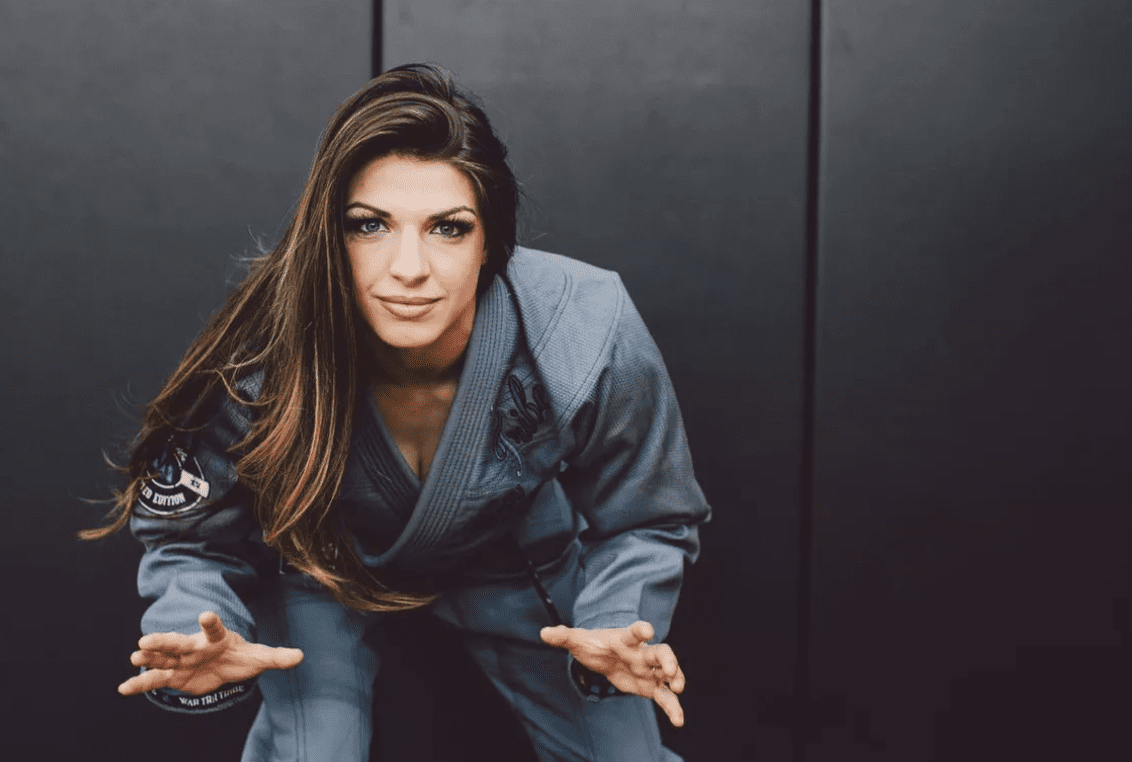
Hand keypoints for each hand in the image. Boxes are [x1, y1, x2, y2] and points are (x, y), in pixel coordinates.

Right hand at [118, 611, 303, 696]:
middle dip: (163, 641)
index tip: (207, 613)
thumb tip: (302, 656)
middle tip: (145, 639)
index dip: (211, 622)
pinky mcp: (174, 676)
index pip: (215, 628)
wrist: (224, 667)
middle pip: (179, 642)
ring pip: (163, 658)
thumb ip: (277, 656)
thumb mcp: (259, 657)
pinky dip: (140, 684)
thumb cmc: (240, 657)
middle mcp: (195, 646)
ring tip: (135, 656)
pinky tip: (124, 689)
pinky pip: (156, 680)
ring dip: (149, 658)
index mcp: (217, 638)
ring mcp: (182, 660)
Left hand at [540, 620, 685, 726]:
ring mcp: (649, 669)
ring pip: (668, 673)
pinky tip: (678, 720)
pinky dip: (672, 707)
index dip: (641, 630)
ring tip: (678, 692)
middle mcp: (641, 653)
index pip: (635, 632)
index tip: (648, 630)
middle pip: (660, 651)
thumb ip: (564, 636)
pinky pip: (664, 696)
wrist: (604, 656)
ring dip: (676, 680)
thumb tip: (544, 633)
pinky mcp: (649, 686)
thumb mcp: (578, 641)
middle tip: (670, 672)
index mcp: (625, 639)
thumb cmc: (594, 645)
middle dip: (668, 660)